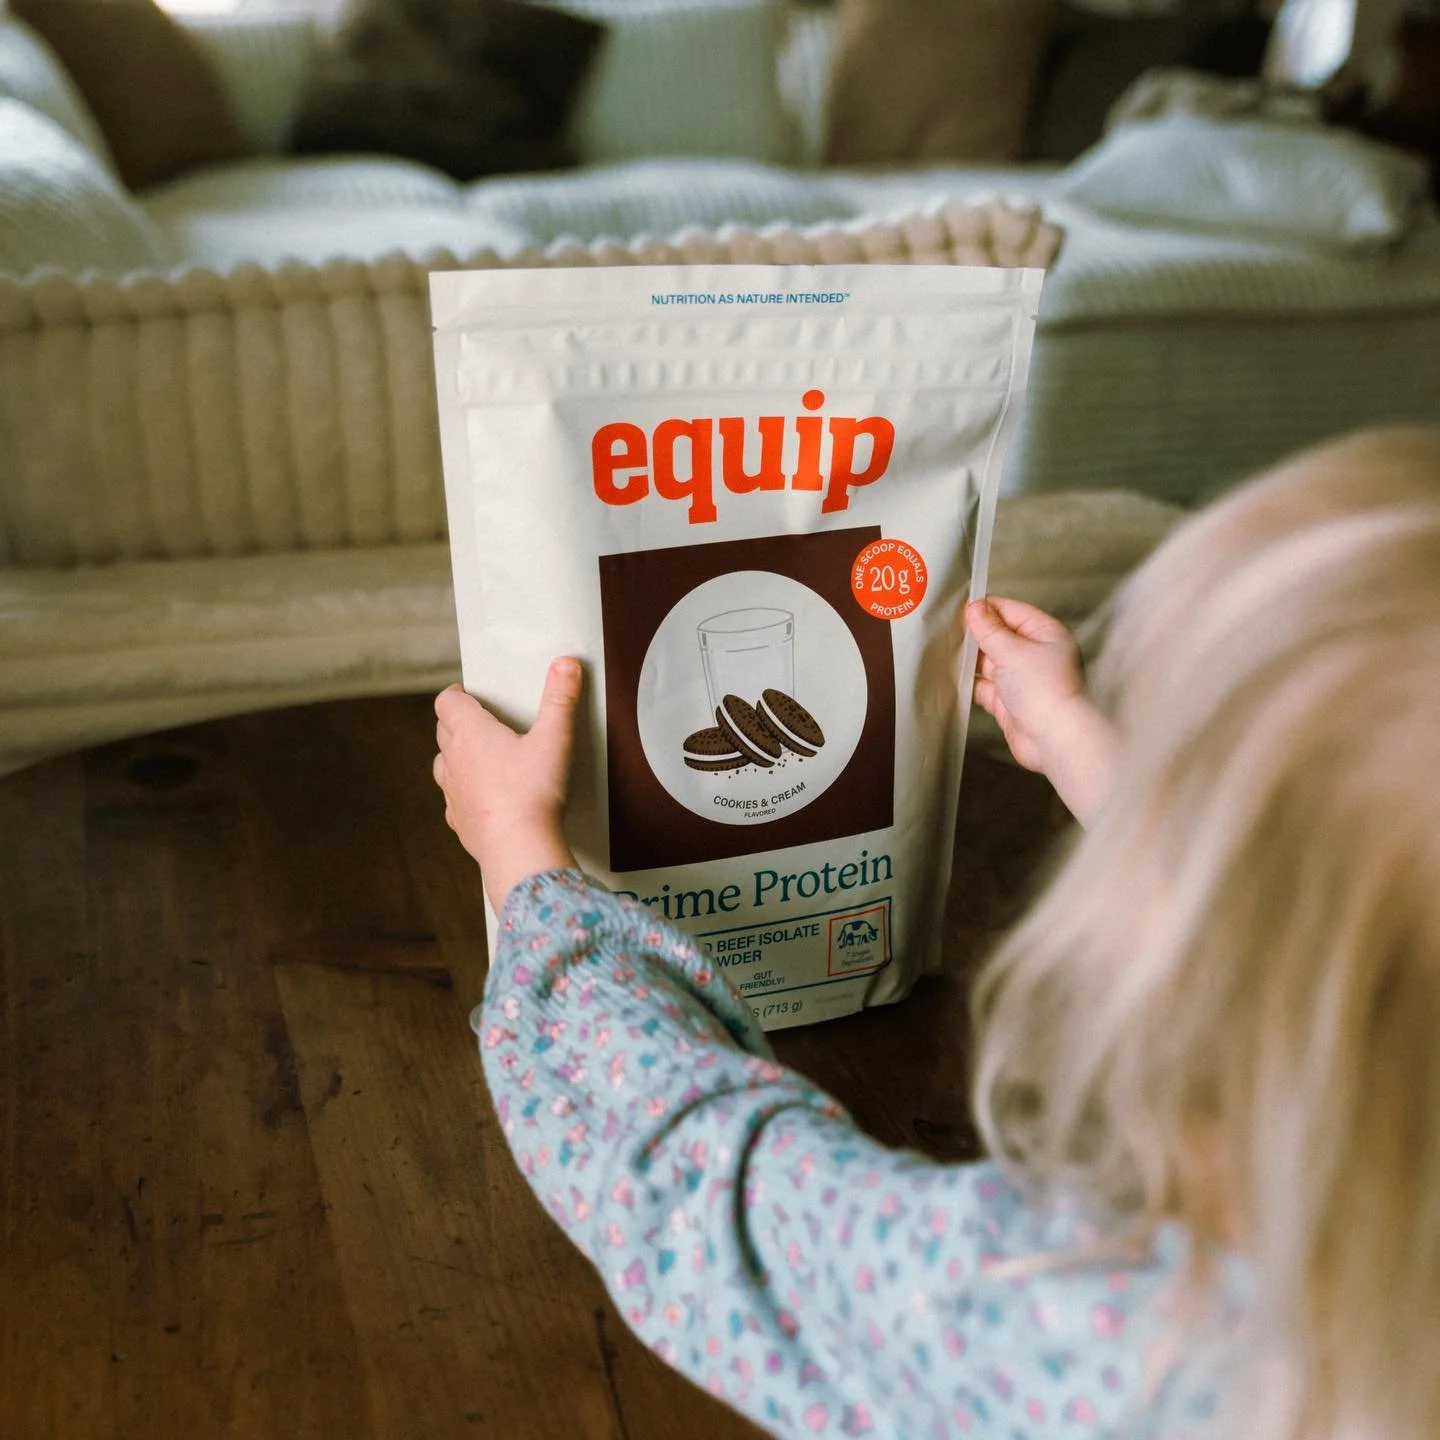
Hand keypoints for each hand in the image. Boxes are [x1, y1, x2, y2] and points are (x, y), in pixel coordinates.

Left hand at [433, 658, 581, 910]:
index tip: (468, 693)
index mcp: (471, 734)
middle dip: (458, 722)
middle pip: (443, 730)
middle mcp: (454, 760)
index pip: (447, 702)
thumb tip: (566, 663)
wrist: (518, 849)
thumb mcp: (555, 738)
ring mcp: (453, 793)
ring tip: (480, 758)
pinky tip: (483, 798)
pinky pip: (454, 801)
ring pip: (443, 765)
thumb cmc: (534, 791)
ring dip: (456, 757)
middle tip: (482, 721)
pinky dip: (464, 793)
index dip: (456, 694)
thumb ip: (561, 699)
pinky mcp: (459, 822)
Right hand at [965, 597, 1118, 823]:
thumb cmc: (1046, 691)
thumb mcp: (1013, 651)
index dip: (985, 609)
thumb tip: (975, 608)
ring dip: (970, 660)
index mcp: (1045, 633)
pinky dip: (970, 683)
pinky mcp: (1009, 702)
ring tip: (944, 653)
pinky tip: (953, 678)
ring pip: (989, 662)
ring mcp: (1022, 679)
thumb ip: (990, 629)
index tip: (959, 609)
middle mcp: (1035, 654)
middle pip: (998, 636)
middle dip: (975, 636)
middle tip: (947, 631)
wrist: (1055, 739)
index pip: (1010, 611)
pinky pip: (984, 687)